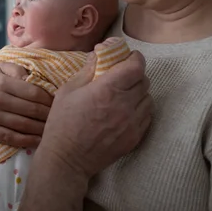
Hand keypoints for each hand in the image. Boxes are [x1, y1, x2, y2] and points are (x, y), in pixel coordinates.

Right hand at [0, 62, 52, 147]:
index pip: (34, 92)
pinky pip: (11, 137)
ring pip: (24, 125)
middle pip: (31, 110)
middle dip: (50, 115)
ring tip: (54, 130)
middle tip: (61, 119)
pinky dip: (28, 141)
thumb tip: (34, 79)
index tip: (60, 104)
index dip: (50, 100)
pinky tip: (39, 141)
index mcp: (2, 83)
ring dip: (42, 129)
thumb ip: (17, 70)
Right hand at [38, 50, 151, 178]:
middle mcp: (125, 104)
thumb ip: (88, 69)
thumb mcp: (68, 90)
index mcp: (107, 89)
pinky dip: (139, 110)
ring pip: (148, 98)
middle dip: (134, 74)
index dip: (134, 58)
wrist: (67, 158)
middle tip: (121, 76)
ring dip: (138, 92)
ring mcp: (132, 122)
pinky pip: (147, 116)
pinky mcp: (135, 137)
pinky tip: (124, 112)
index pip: (136, 66)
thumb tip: (100, 52)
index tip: (128, 57)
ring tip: (123, 96)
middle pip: (144, 80)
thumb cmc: (63, 122)